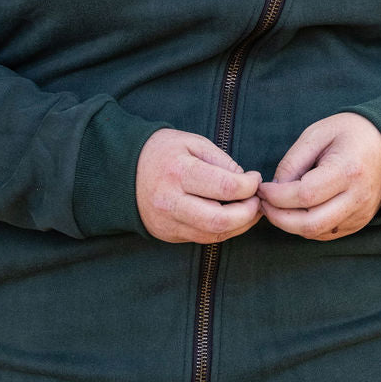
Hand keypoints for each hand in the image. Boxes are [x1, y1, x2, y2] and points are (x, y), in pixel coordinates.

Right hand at [136, 128, 262, 243]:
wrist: (123, 171)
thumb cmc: (163, 152)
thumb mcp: (192, 143)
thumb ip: (222, 161)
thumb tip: (246, 181)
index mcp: (178, 172)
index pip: (225, 188)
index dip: (249, 186)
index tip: (254, 178)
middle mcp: (171, 201)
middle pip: (220, 220)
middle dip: (248, 213)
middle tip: (257, 201)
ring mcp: (168, 222)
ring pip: (214, 235)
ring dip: (240, 225)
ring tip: (250, 210)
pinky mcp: (168, 234)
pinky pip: (203, 239)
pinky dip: (224, 230)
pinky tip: (233, 218)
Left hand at [258, 113, 380, 240]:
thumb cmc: (350, 133)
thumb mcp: (317, 134)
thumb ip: (293, 161)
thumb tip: (274, 189)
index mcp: (348, 170)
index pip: (305, 195)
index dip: (277, 196)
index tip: (263, 188)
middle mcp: (357, 197)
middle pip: (310, 223)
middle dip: (278, 217)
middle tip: (263, 203)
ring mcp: (361, 214)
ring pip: (316, 232)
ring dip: (289, 224)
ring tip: (275, 207)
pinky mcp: (359, 222)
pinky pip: (325, 233)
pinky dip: (304, 226)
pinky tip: (295, 211)